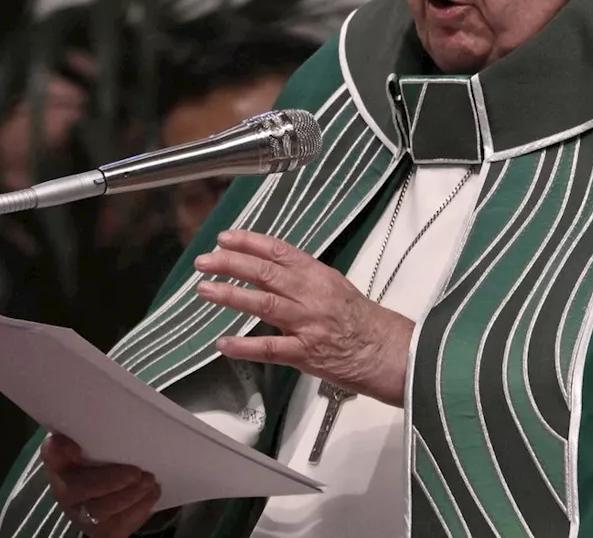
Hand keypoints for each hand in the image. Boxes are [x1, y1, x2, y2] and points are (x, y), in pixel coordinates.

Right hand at [41, 433, 160, 536]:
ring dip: (129, 496)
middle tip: (137, 473)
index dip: (58, 451)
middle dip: (110, 481)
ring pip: (98, 511)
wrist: (117, 493)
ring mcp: (81, 513)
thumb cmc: (111, 460)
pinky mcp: (99, 530)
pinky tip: (152, 495)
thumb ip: (104, 435)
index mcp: (63, 462)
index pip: (52, 453)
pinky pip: (115, 527)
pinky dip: (138, 511)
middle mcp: (66, 489)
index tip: (75, 447)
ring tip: (150, 482)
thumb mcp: (106, 444)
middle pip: (78, 488)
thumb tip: (118, 420)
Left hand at [194, 230, 413, 405]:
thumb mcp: (336, 287)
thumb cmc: (363, 321)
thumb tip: (271, 271)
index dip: (249, 243)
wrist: (388, 351)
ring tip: (205, 290)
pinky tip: (223, 343)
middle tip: (205, 261)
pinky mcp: (306, 353)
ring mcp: (308, 324)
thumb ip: (303, 279)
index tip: (225, 239)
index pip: (279, 251)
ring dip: (231, 296)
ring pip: (264, 304)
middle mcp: (311, 295)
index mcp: (319, 275)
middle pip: (266, 273)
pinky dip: (245, 345)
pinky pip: (270, 348)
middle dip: (231, 264)